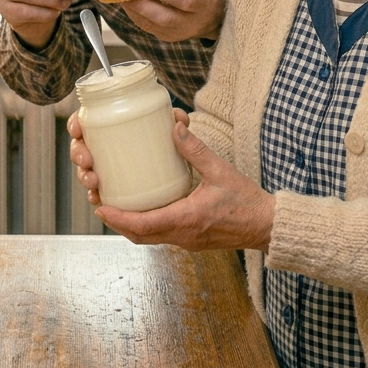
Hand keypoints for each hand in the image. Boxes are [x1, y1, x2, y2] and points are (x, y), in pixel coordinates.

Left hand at [68, 114, 273, 251]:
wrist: (266, 225)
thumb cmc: (246, 201)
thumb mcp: (220, 170)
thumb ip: (196, 150)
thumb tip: (176, 126)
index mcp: (186, 220)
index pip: (142, 225)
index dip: (118, 218)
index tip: (101, 207)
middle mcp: (182, 235)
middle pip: (139, 236)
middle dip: (117, 223)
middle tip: (101, 205)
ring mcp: (186, 241)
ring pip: (148, 238)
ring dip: (130, 226)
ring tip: (116, 207)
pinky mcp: (191, 240)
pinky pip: (161, 236)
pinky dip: (146, 226)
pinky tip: (143, 209)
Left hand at [120, 0, 225, 41]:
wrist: (214, 17)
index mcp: (204, 2)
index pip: (185, 1)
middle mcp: (191, 22)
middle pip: (164, 18)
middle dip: (142, 5)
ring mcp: (178, 32)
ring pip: (152, 25)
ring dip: (134, 9)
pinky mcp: (167, 36)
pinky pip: (147, 26)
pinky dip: (134, 13)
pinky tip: (126, 1)